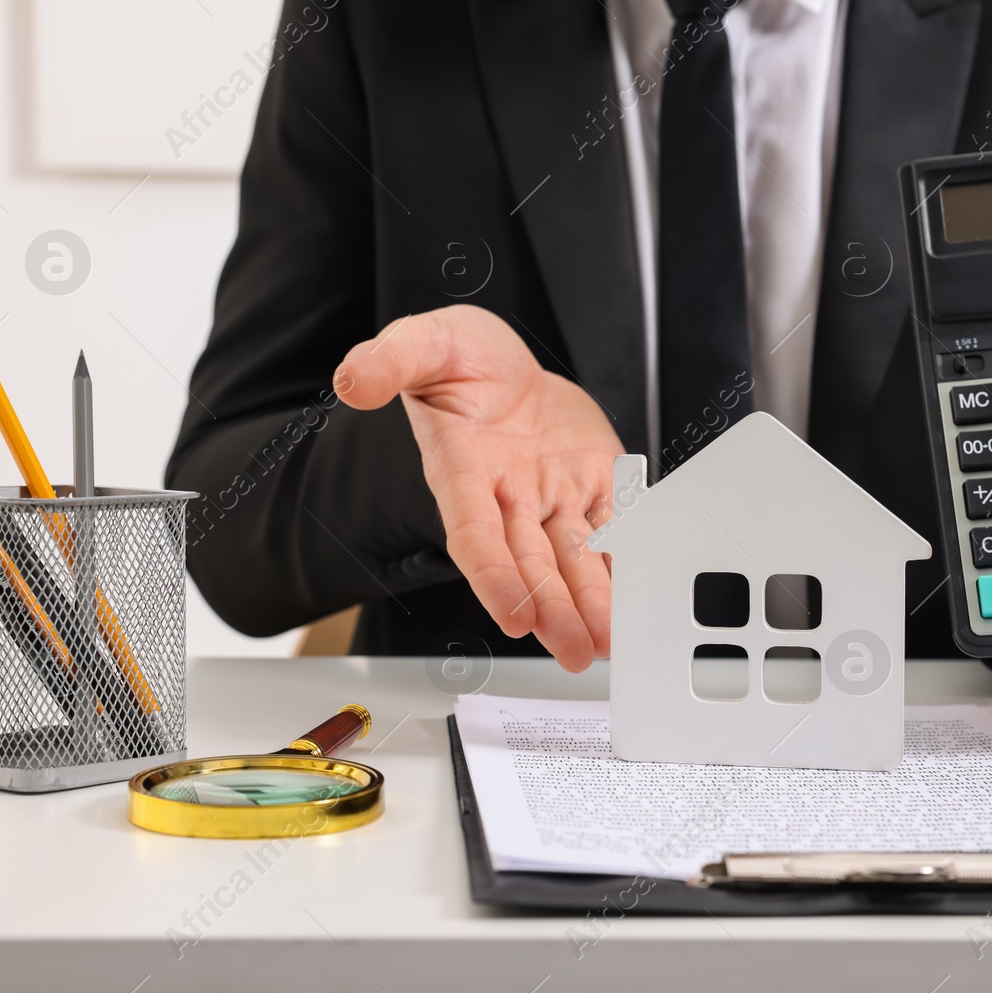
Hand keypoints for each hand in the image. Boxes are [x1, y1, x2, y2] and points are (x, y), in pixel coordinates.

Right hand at [333, 306, 621, 671]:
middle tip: (574, 649)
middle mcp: (507, 495)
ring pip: (571, 558)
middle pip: (529, 562)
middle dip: (551, 609)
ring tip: (607, 641)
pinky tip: (639, 591)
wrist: (504, 362)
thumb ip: (390, 360)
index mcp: (462, 471)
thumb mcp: (424, 343)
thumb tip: (352, 379)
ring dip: (590, 601)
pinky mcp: (591, 483)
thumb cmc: (459, 359)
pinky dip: (625, 559)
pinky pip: (613, 525)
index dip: (492, 577)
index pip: (475, 534)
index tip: (512, 616)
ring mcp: (550, 494)